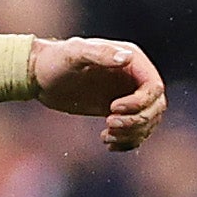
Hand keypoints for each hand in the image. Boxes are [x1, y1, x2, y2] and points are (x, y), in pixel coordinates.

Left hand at [29, 37, 166, 149]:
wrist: (40, 74)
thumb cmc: (56, 60)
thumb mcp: (76, 54)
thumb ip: (101, 54)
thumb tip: (127, 58)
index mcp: (132, 60)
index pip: (154, 88)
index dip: (140, 103)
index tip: (112, 109)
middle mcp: (134, 77)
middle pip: (155, 107)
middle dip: (136, 121)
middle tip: (109, 124)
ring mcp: (127, 94)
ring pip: (148, 121)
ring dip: (133, 134)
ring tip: (107, 135)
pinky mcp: (118, 110)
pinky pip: (135, 131)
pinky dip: (127, 142)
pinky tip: (107, 142)